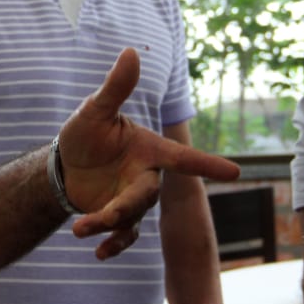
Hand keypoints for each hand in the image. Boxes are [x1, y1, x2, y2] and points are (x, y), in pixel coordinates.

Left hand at [57, 48, 240, 258]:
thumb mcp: (95, 110)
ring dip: (107, 225)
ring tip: (81, 229)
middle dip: (124, 207)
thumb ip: (116, 87)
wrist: (66, 165)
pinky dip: (112, 245)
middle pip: (147, 196)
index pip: (183, 158)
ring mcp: (134, 201)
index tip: (236, 172)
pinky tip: (96, 252)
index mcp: (149, 150)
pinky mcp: (119, 220)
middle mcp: (146, 177)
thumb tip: (131, 52)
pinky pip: (124, 236)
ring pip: (131, 218)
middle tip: (103, 216)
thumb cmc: (86, 134)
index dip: (208, 164)